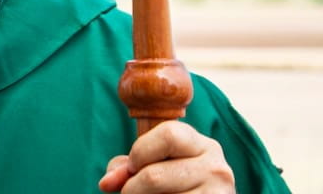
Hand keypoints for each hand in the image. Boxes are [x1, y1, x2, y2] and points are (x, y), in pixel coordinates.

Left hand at [97, 121, 234, 192]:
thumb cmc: (177, 186)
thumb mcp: (158, 166)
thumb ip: (129, 167)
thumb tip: (106, 182)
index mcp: (203, 145)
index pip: (168, 135)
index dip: (140, 152)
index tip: (132, 167)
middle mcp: (216, 168)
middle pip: (154, 176)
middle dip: (132, 187)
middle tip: (130, 192)